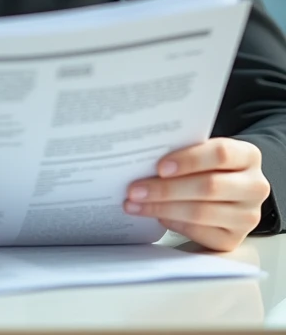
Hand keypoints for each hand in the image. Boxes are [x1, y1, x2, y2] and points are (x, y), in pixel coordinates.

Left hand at [123, 137, 270, 250]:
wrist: (232, 187)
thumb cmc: (210, 164)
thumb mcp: (205, 151)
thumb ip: (186, 151)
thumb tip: (145, 160)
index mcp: (248, 156)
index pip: (221, 154)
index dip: (189, 160)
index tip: (160, 167)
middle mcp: (254, 187)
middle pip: (208, 187)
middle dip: (166, 189)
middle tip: (135, 189)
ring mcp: (247, 216)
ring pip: (201, 213)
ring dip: (162, 208)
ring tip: (135, 204)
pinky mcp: (234, 239)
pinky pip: (199, 233)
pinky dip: (174, 223)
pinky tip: (156, 215)